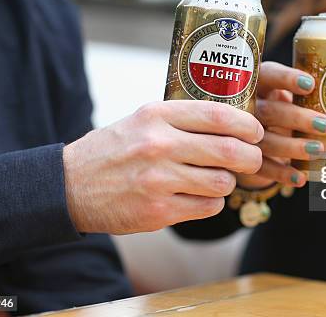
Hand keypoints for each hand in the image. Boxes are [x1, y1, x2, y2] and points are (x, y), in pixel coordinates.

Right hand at [63, 100, 262, 233]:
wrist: (69, 186)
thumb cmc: (113, 150)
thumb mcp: (142, 119)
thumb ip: (183, 118)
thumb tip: (233, 123)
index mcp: (157, 115)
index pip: (220, 116)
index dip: (247, 124)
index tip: (255, 131)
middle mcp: (159, 144)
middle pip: (230, 151)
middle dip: (251, 157)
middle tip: (252, 159)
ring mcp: (159, 179)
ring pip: (223, 182)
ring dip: (228, 182)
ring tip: (217, 179)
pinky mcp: (158, 210)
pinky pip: (208, 207)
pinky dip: (212, 203)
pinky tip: (199, 197)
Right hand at [238, 62, 325, 189]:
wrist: (249, 129)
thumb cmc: (286, 106)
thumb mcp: (300, 100)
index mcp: (263, 82)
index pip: (269, 74)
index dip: (287, 78)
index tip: (311, 84)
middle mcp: (252, 105)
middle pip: (269, 110)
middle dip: (297, 118)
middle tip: (324, 125)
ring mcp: (246, 131)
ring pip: (264, 139)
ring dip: (291, 147)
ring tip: (317, 151)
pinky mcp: (246, 154)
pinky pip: (261, 166)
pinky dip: (280, 174)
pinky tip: (300, 178)